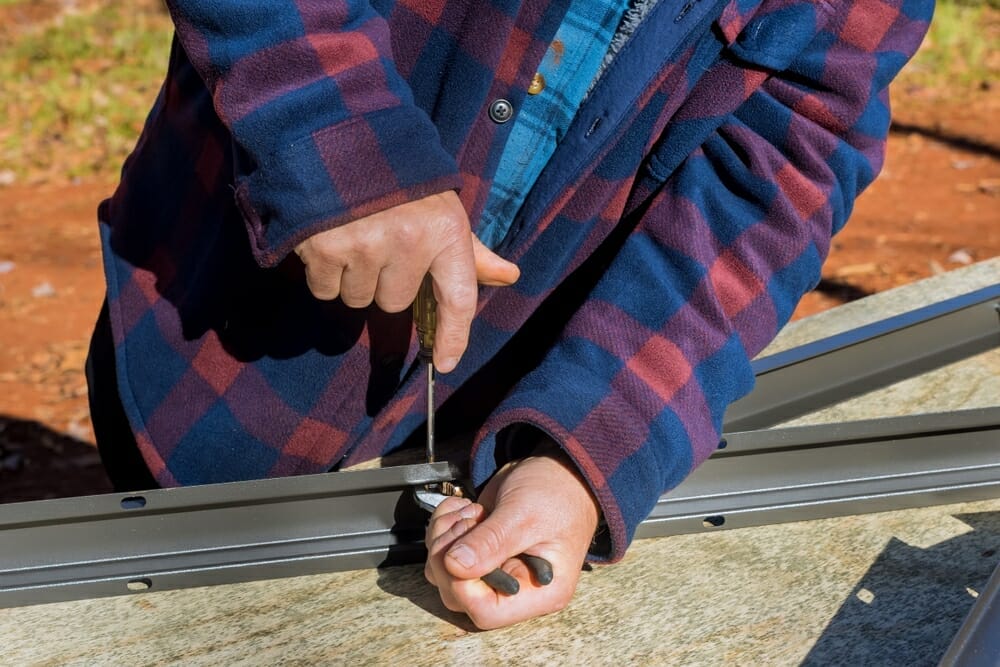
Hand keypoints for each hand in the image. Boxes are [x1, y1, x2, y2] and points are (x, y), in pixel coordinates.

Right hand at [294, 192, 518, 371]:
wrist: (335, 134)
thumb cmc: (398, 178)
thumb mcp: (442, 207)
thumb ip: (470, 250)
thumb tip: (508, 276)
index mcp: (445, 231)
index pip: (459, 299)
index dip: (454, 337)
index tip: (444, 363)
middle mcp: (408, 242)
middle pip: (395, 302)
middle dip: (385, 280)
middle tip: (377, 242)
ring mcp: (364, 247)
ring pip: (359, 299)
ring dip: (353, 277)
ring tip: (350, 235)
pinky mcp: (323, 250)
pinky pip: (326, 289)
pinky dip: (324, 272)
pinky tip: (327, 237)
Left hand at [423, 450, 599, 628]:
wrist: (559, 469)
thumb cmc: (557, 493)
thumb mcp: (525, 515)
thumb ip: (492, 542)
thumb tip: (455, 565)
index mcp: (540, 591)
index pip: (487, 611)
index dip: (462, 585)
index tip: (461, 551)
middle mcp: (514, 586)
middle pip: (458, 595)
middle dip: (449, 556)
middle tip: (468, 521)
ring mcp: (493, 569)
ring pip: (444, 572)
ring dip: (444, 538)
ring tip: (469, 512)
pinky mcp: (479, 550)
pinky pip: (443, 550)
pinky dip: (444, 524)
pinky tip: (464, 507)